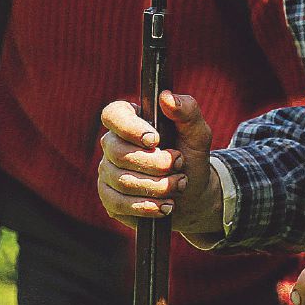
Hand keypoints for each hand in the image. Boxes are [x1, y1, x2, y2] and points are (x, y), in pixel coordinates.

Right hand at [97, 92, 221, 239]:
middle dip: (156, 163)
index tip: (155, 140)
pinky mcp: (109, 199)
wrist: (193, 195)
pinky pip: (118, 204)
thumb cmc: (191, 157)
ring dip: (158, 186)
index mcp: (131, 120)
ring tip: (179, 184)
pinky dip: (146, 206)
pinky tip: (165, 205)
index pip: (113, 115)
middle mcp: (113, 144)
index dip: (130, 128)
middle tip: (179, 164)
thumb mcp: (197, 133)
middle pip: (119, 153)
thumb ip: (187, 111)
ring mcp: (107, 172)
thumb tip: (166, 97)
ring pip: (122, 181)